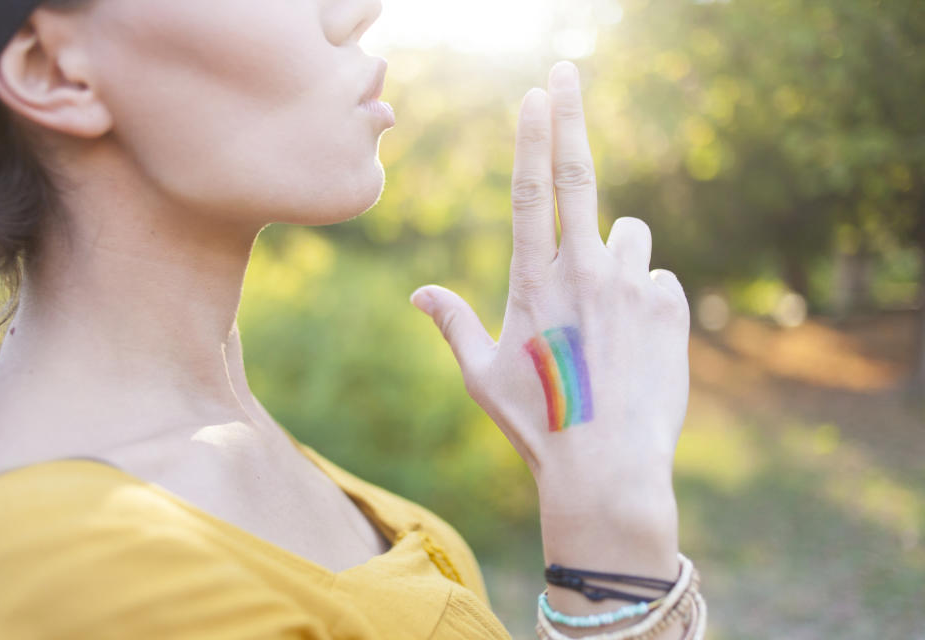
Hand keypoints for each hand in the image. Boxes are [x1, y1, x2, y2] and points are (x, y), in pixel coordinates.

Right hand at [409, 60, 689, 499]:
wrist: (608, 468)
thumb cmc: (537, 424)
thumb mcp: (482, 376)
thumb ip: (452, 323)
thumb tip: (417, 293)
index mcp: (533, 283)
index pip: (529, 191)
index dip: (532, 136)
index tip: (536, 94)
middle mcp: (584, 271)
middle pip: (578, 174)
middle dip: (569, 116)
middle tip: (566, 70)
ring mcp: (632, 286)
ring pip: (631, 234)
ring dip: (618, 255)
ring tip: (606, 312)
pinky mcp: (670, 306)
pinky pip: (659, 277)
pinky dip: (647, 295)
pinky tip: (635, 339)